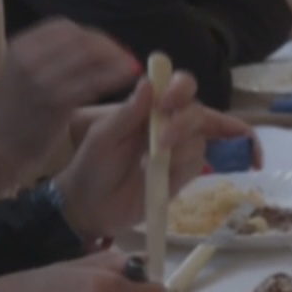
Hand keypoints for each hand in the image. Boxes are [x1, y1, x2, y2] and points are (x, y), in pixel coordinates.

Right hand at [0, 20, 138, 191]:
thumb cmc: (15, 115)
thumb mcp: (23, 75)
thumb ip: (50, 58)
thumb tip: (91, 48)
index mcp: (21, 47)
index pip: (65, 28)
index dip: (93, 36)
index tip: (110, 47)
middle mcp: (29, 57)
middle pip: (81, 39)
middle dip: (109, 47)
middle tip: (127, 58)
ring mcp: (41, 79)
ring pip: (90, 57)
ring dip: (116, 60)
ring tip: (132, 68)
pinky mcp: (55, 102)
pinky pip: (93, 82)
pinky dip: (114, 77)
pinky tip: (126, 80)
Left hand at [51, 72, 252, 240]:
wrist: (92, 207)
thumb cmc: (93, 165)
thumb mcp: (103, 138)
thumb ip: (126, 113)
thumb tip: (148, 83)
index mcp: (150, 108)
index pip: (179, 86)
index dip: (180, 88)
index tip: (166, 103)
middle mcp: (169, 124)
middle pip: (197, 111)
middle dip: (184, 122)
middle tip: (164, 140)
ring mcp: (178, 149)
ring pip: (199, 138)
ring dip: (181, 148)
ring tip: (153, 162)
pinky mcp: (183, 174)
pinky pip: (196, 163)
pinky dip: (182, 166)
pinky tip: (165, 174)